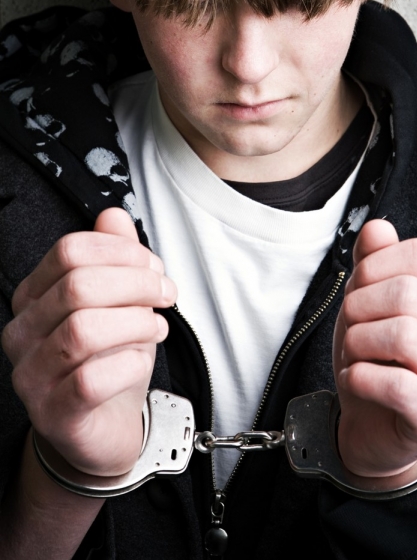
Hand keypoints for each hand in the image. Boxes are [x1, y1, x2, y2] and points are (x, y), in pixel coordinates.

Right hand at [1, 208, 173, 476]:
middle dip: (137, 284)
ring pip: (82, 330)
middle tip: (167, 295)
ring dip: (136, 322)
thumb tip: (113, 215)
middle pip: (78, 286)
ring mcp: (32, 376)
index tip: (154, 267)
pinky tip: (143, 361)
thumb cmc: (110, 360)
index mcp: (35, 296)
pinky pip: (91, 380)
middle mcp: (23, 332)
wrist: (104, 427)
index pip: (70, 252)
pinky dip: (129, 364)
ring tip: (158, 327)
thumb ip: (115, 256)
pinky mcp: (53, 414)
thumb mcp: (120, 301)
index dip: (121, 252)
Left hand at [333, 219, 416, 479]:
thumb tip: (378, 227)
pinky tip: (356, 380)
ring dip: (358, 343)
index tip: (359, 291)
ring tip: (354, 355)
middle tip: (351, 328)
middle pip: (407, 293)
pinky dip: (360, 378)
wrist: (371, 422)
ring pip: (404, 335)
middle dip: (359, 306)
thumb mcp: (365, 299)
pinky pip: (398, 385)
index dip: (374, 266)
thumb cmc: (374, 355)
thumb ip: (372, 260)